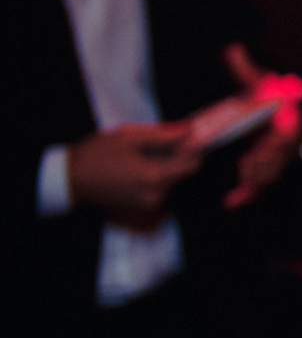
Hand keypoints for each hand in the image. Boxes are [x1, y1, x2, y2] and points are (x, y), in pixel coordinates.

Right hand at [67, 120, 201, 224]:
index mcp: (155, 176)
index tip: (189, 138)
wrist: (70, 178)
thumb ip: (164, 134)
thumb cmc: (96, 154)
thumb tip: (189, 130)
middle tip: (160, 142)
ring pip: (172, 180)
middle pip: (183, 173)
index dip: (195, 149)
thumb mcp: (129, 136)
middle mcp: (157, 194)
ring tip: (142, 154)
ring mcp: (150, 204)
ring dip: (166, 166)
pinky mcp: (143, 207)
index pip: (193, 165)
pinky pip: (160, 188)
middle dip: (178, 156)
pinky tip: (138, 166)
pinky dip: (156, 175)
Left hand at [220, 43, 301, 208]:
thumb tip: (233, 49)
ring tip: (242, 170)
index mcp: (289, 123)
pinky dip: (244, 197)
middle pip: (280, 159)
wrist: (265, 119)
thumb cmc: (262, 101)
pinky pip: (256, 190)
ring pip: (270, 176)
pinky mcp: (262, 176)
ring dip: (257, 175)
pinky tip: (229, 202)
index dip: (283, 138)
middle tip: (249, 161)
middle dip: (266, 161)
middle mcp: (286, 146)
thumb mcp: (255, 84)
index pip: (291, 134)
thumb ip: (244, 70)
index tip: (275, 137)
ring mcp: (276, 163)